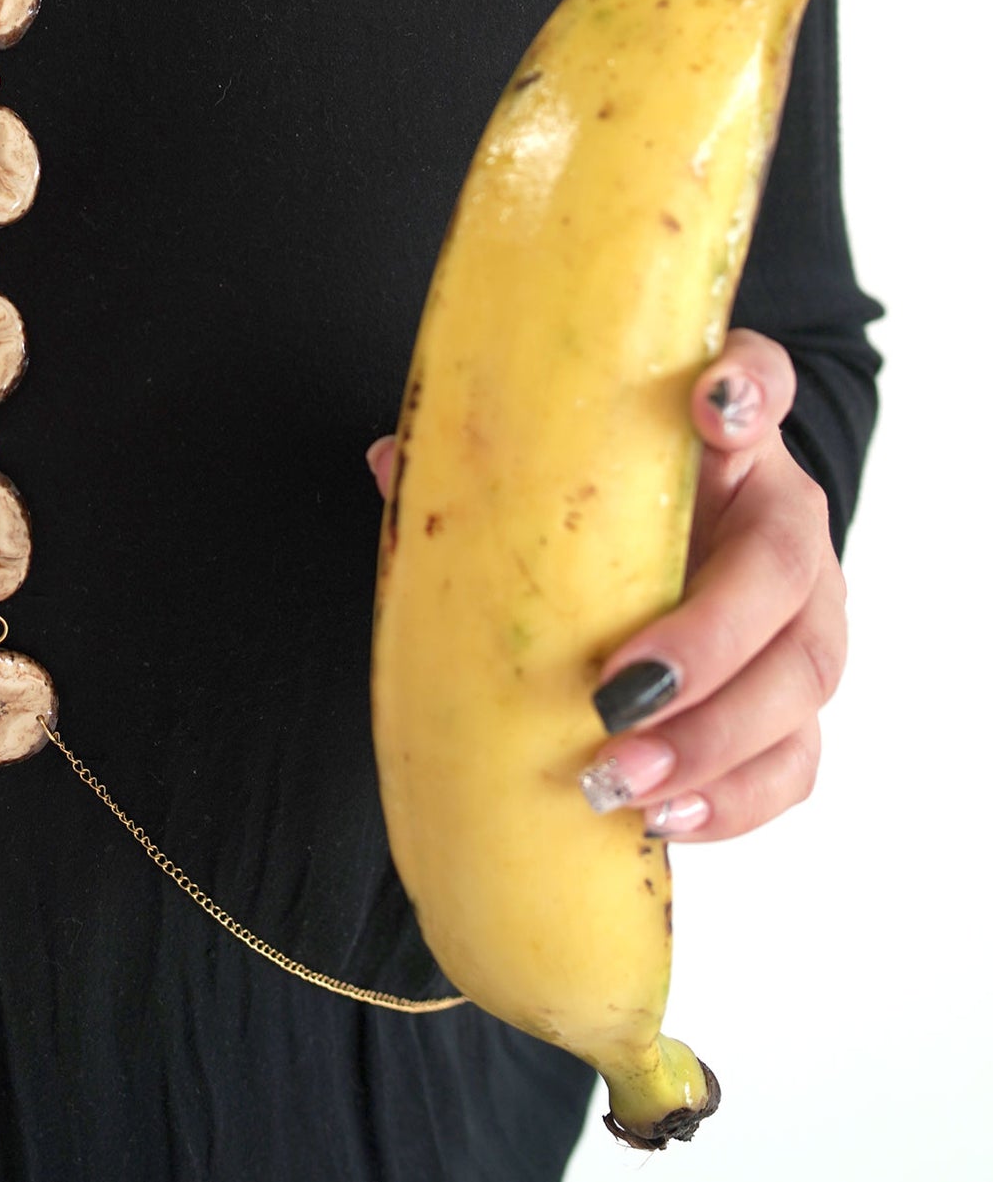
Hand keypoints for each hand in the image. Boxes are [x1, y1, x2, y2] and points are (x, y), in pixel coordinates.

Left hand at [365, 328, 844, 840]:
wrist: (659, 562)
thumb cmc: (593, 509)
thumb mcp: (549, 469)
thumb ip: (487, 461)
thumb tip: (391, 459)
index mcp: (723, 439)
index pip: (760, 380)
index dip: (747, 387)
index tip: (708, 404)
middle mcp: (780, 515)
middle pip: (785, 567)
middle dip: (708, 641)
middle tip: (616, 693)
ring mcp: (803, 612)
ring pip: (801, 675)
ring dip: (715, 740)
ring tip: (625, 776)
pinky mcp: (796, 701)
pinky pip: (794, 759)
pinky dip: (736, 797)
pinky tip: (667, 815)